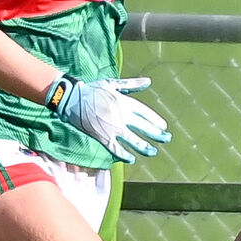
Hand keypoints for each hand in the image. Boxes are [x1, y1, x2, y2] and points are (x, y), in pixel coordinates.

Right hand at [45, 75, 171, 163]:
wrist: (73, 99)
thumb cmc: (92, 90)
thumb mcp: (113, 84)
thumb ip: (131, 84)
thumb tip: (148, 81)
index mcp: (126, 103)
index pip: (146, 114)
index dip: (156, 121)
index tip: (163, 127)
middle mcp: (123, 117)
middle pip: (144, 128)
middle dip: (157, 134)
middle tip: (167, 139)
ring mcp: (114, 128)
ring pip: (134, 141)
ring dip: (145, 147)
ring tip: (153, 151)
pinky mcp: (104, 137)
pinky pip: (117, 149)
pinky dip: (124, 155)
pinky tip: (131, 158)